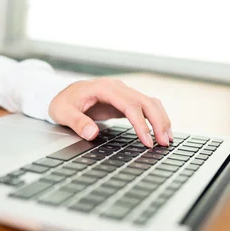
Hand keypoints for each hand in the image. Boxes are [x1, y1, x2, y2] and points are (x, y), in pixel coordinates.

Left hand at [49, 78, 172, 146]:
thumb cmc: (62, 102)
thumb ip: (77, 122)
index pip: (129, 104)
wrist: (62, 93)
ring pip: (150, 102)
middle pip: (145, 101)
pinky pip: (145, 107)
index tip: (147, 140)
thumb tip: (92, 133)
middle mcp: (117, 87)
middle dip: (158, 122)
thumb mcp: (62, 113)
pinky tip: (162, 131)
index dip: (140, 123)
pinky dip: (156, 118)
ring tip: (167, 139)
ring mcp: (123, 92)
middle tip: (164, 143)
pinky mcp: (125, 100)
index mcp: (103, 88)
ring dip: (161, 119)